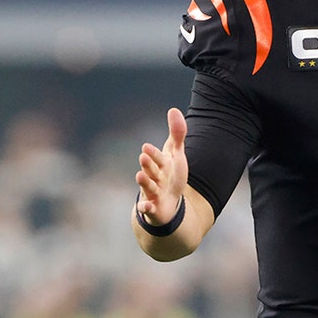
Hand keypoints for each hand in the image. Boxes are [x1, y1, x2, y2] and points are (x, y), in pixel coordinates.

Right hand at [135, 107, 188, 225]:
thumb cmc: (171, 175)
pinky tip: (146, 206)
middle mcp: (154, 178)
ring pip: (148, 188)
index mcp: (159, 165)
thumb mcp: (176, 154)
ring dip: (145, 182)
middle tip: (144, 157)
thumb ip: (177, 133)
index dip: (154, 153)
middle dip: (148, 164)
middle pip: (151, 170)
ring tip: (140, 176)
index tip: (147, 147)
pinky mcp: (154, 208)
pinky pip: (149, 209)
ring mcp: (153, 193)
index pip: (157, 157)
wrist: (168, 202)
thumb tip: (173, 109)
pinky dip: (146, 208)